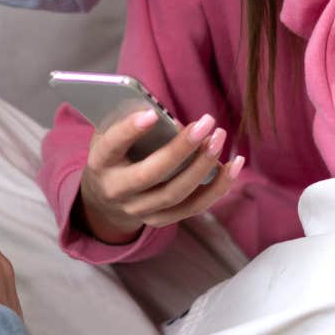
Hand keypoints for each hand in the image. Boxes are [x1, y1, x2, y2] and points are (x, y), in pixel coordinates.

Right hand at [75, 108, 244, 243]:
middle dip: (181, 149)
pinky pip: (194, 206)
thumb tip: (171, 119)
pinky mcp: (161, 220)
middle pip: (150, 175)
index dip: (129, 131)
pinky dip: (218, 186)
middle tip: (206, 123)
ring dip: (203, 165)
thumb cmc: (115, 153)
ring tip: (219, 138)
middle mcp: (117, 191)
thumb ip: (131, 121)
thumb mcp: (110, 134)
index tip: (153, 114)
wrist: (104, 199)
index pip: (112, 146)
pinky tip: (235, 164)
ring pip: (176, 194)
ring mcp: (139, 210)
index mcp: (100, 162)